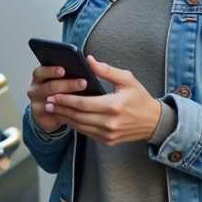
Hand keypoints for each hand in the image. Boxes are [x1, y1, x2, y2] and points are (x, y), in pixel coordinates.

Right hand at [27, 64, 88, 133]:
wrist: (48, 112)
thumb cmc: (58, 91)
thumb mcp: (60, 80)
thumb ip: (68, 72)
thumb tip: (87, 64)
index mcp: (39, 76)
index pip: (42, 71)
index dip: (52, 70)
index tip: (64, 70)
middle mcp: (35, 88)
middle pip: (50, 85)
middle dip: (68, 84)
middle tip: (83, 83)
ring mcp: (36, 102)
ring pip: (52, 100)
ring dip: (69, 98)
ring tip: (83, 96)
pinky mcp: (39, 113)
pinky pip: (54, 111)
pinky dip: (65, 110)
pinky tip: (76, 108)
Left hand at [43, 56, 161, 145]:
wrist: (153, 122)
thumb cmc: (140, 98)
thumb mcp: (127, 79)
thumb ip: (106, 70)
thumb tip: (88, 60)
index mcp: (114, 105)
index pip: (83, 104)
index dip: (66, 100)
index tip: (54, 94)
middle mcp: (110, 122)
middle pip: (78, 116)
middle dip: (61, 109)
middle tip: (48, 102)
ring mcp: (108, 134)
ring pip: (79, 126)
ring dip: (65, 118)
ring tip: (53, 109)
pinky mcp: (107, 141)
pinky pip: (86, 133)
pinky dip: (75, 125)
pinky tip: (67, 117)